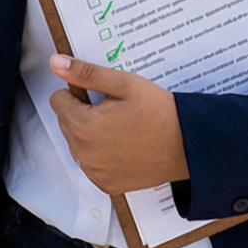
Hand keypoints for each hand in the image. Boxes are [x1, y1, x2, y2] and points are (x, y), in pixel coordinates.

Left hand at [47, 54, 189, 193]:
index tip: (100, 95)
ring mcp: (94, 172)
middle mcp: (84, 153)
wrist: (189, 146)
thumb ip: (86, 73)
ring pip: (77, 144)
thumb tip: (57, 63)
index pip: (58, 100)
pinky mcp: (106, 184)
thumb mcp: (125, 84)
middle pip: (66, 123)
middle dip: (83, 113)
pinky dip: (100, 155)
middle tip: (115, 111)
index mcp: (84, 126)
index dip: (78, 93)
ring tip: (121, 129)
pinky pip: (90, 164)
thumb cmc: (161, 114)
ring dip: (90, 134)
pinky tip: (123, 146)